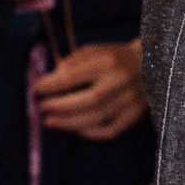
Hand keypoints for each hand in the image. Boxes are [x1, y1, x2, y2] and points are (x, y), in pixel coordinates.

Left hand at [33, 40, 147, 140]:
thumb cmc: (115, 57)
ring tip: (50, 121)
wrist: (149, 63)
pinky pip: (109, 131)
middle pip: (87, 100)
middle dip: (58, 106)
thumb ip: (71, 63)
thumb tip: (51, 81)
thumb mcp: (93, 50)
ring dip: (68, 122)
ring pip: (97, 118)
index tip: (36, 89)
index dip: (51, 85)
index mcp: (108, 61)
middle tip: (41, 108)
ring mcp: (130, 100)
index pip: (74, 76)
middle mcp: (120, 81)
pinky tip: (74, 129)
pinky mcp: (134, 115)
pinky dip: (88, 133)